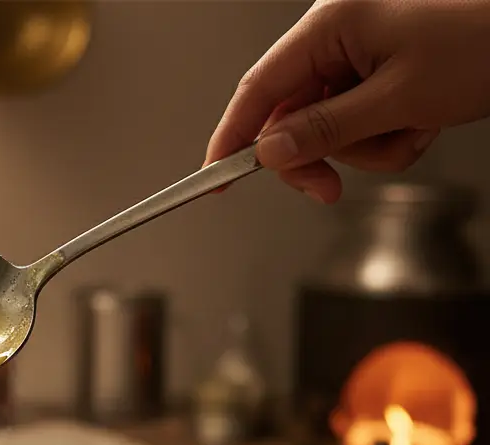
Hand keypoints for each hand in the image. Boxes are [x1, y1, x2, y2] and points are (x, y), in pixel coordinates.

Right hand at [205, 0, 489, 202]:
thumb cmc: (484, 39)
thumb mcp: (398, 97)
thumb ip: (325, 130)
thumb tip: (268, 153)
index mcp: (332, 23)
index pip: (258, 90)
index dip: (230, 139)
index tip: (212, 179)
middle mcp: (340, 35)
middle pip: (290, 118)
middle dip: (316, 158)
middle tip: (330, 191)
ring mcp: (362, 55)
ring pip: (329, 130)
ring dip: (366, 149)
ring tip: (411, 130)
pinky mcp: (382, 73)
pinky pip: (361, 125)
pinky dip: (388, 138)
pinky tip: (421, 123)